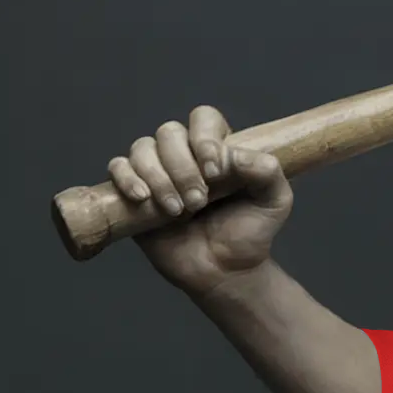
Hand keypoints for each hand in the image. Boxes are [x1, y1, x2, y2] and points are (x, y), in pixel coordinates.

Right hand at [106, 105, 292, 297]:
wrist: (225, 273)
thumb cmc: (250, 234)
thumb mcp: (275, 201)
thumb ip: (267, 171)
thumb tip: (235, 153)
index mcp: (217, 149)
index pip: (204, 119)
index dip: (205, 138)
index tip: (216, 173)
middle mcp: (185, 155)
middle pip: (169, 132)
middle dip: (183, 167)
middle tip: (199, 201)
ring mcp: (157, 172)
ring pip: (142, 148)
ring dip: (158, 177)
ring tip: (178, 211)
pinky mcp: (133, 194)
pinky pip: (116, 167)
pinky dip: (126, 178)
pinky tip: (143, 199)